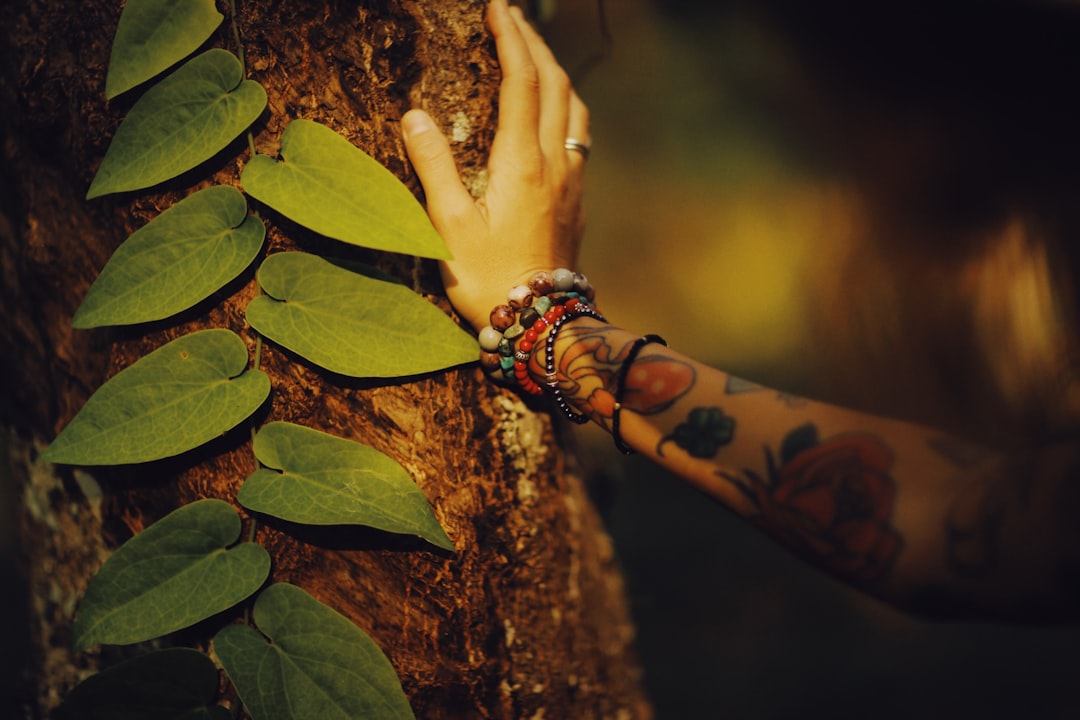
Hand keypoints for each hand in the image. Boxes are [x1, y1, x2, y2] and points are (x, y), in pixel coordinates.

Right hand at [402, 0, 589, 331]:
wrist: (542, 324)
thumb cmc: (489, 279)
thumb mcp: (448, 226)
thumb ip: (433, 166)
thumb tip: (414, 116)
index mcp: (522, 163)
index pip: (522, 82)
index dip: (511, 39)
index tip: (497, 8)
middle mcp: (554, 165)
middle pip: (556, 84)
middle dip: (535, 43)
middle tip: (511, 17)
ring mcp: (572, 183)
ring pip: (575, 109)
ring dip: (557, 72)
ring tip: (535, 54)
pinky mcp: (577, 202)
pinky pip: (579, 137)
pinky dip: (566, 106)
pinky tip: (553, 114)